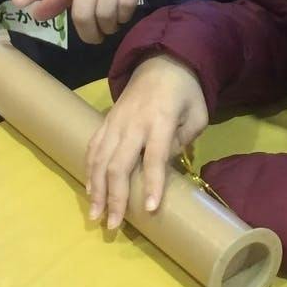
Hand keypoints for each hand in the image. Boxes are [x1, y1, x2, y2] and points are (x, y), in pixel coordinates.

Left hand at [13, 0, 156, 46]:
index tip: (18, 2)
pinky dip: (123, 18)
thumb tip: (36, 14)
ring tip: (110, 26)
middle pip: (83, 11)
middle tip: (94, 38)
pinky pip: (125, 6)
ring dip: (108, 27)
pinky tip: (122, 16)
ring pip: (106, 12)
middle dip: (88, 33)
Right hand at [86, 56, 207, 229]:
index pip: (155, 157)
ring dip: (96, 190)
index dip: (152, 184)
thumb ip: (184, 141)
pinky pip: (93, 148)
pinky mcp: (105, 121)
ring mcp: (115, 122)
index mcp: (161, 121)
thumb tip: (165, 166)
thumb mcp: (198, 115)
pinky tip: (90, 191)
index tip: (148, 209)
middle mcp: (133, 123)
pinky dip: (89, 171)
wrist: (161, 62)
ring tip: (95, 215)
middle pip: (119, 164)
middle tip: (113, 225)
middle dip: (115, 197)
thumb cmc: (185, 93)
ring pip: (100, 159)